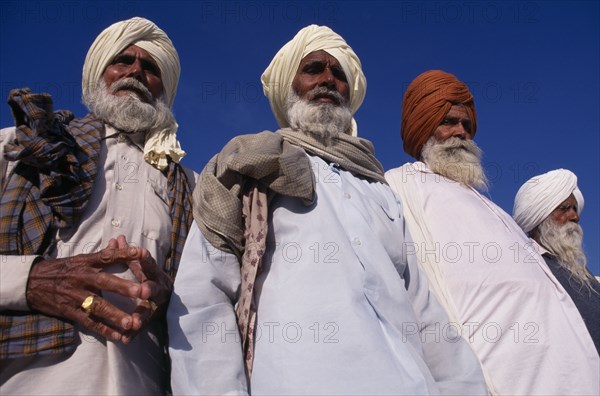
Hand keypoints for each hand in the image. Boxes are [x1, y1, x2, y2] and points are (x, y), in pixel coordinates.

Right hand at [25, 236, 169, 343]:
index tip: (141, 253)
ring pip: (97, 306)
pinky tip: (120, 337)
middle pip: (104, 282)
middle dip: (123, 287)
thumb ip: (102, 253)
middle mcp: (82, 278)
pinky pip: (89, 323)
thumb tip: (118, 240)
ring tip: (132, 322)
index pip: (107, 256)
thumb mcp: (79, 258)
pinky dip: (105, 331)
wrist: (30, 282)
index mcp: (86, 263)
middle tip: (142, 291)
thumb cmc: (62, 269)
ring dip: (116, 315)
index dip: (124, 254)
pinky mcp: (70, 312)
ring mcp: (76, 296)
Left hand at [112, 235, 172, 341]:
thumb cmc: (150, 279)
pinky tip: (125, 339)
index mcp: (155, 274)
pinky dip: (134, 333)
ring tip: (134, 322)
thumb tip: (117, 237)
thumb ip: (128, 254)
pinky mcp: (151, 321)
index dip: (146, 260)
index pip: (151, 265)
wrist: (170, 301)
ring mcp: (157, 306)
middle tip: (144, 290)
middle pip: (154, 288)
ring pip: (149, 311)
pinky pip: (142, 328)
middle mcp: (159, 290)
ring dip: (141, 316)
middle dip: (149, 289)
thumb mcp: (142, 266)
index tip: (142, 253)